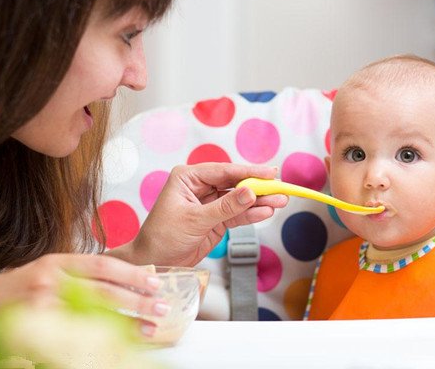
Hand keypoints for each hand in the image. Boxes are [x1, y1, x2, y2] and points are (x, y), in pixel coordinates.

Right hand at [0, 253, 166, 335]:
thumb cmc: (18, 290)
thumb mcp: (48, 273)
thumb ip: (79, 276)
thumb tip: (123, 285)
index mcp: (58, 263)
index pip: (102, 265)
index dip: (131, 274)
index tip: (154, 281)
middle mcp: (51, 281)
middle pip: (103, 290)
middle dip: (136, 300)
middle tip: (161, 306)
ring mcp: (42, 307)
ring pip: (93, 315)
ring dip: (125, 323)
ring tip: (149, 328)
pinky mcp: (36, 331)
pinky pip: (74, 335)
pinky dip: (98, 340)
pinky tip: (116, 344)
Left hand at [131, 163, 287, 265]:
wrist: (154, 262)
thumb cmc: (163, 237)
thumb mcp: (195, 220)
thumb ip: (225, 206)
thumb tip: (250, 192)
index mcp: (188, 178)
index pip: (223, 170)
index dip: (249, 171)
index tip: (270, 173)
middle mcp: (200, 187)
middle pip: (235, 183)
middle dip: (258, 186)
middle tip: (280, 187)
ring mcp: (209, 204)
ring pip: (239, 199)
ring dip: (259, 201)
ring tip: (281, 201)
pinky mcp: (216, 220)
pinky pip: (237, 214)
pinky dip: (252, 214)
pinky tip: (267, 212)